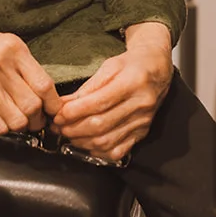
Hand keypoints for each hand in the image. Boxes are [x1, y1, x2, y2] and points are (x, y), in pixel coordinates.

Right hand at [0, 7, 60, 132]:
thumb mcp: (7, 41)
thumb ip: (25, 65)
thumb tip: (45, 92)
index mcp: (14, 49)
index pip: (44, 85)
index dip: (54, 104)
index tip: (55, 110)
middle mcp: (0, 66)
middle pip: (32, 105)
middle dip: (39, 119)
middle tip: (39, 120)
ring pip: (16, 119)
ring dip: (23, 126)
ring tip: (23, 122)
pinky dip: (4, 128)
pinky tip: (4, 121)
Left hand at [52, 23, 172, 162]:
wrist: (157, 69)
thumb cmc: (131, 65)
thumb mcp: (109, 66)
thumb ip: (87, 88)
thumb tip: (63, 105)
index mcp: (133, 82)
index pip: (99, 102)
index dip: (75, 112)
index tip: (58, 114)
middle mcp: (141, 104)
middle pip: (101, 124)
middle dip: (74, 128)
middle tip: (58, 126)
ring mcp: (143, 122)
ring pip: (107, 140)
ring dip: (82, 141)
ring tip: (68, 134)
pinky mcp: (142, 133)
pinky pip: (118, 151)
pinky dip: (98, 151)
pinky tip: (86, 143)